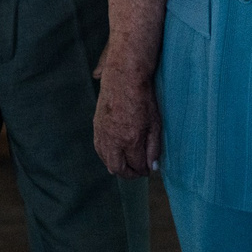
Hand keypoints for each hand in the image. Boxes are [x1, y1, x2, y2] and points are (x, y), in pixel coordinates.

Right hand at [93, 64, 161, 178]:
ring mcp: (102, 133)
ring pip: (105, 160)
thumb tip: (153, 167)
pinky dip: (106, 155)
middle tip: (137, 171)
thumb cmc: (143, 99)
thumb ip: (154, 148)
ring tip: (127, 164)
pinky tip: (114, 153)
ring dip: (116, 165)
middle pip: (116, 168)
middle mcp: (113, 140)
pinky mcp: (96, 125)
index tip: (148, 170)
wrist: (124, 77)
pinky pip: (98, 148)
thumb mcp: (155, 124)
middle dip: (128, 174)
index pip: (135, 166)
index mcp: (130, 140)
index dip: (143, 171)